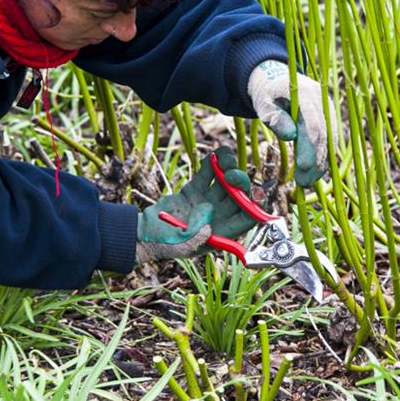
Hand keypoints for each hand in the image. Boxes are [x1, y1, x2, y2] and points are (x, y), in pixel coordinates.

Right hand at [136, 147, 257, 260]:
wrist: (144, 233)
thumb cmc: (165, 245)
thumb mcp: (183, 244)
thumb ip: (198, 231)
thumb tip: (209, 211)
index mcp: (223, 231)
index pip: (248, 217)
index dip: (255, 205)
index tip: (253, 192)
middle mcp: (220, 215)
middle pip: (240, 194)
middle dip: (240, 180)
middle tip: (229, 173)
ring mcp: (208, 200)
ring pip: (226, 180)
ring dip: (228, 166)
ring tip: (222, 157)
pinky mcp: (195, 189)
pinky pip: (208, 174)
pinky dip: (212, 163)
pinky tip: (213, 156)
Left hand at [247, 59, 334, 185]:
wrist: (276, 80)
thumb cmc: (267, 94)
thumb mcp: (264, 105)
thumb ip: (276, 119)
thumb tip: (290, 136)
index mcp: (305, 93)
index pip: (312, 125)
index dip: (309, 149)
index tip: (302, 169)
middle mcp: (322, 99)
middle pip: (324, 134)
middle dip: (316, 161)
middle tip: (304, 183)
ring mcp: (328, 107)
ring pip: (330, 139)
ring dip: (322, 162)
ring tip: (309, 181)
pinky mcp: (329, 116)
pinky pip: (330, 138)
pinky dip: (324, 156)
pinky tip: (316, 172)